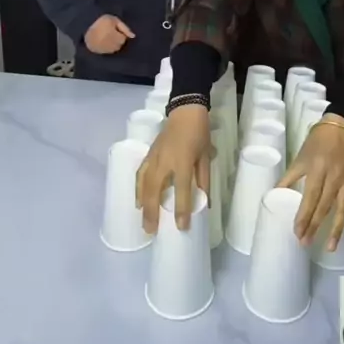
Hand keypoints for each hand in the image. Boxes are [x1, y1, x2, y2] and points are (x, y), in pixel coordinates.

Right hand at [84, 15, 134, 53]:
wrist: (85, 25)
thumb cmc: (101, 21)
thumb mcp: (114, 20)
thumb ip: (124, 28)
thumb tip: (133, 36)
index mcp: (115, 36)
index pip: (123, 39)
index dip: (120, 33)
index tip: (114, 29)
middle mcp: (110, 45)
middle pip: (119, 45)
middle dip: (117, 39)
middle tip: (110, 32)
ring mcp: (104, 49)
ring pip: (114, 49)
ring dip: (112, 44)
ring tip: (107, 36)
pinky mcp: (98, 52)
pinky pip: (107, 51)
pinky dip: (106, 47)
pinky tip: (102, 41)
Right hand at [136, 104, 210, 232]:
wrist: (185, 112)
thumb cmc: (199, 133)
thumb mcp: (206, 156)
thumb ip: (204, 180)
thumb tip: (205, 202)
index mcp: (183, 161)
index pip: (182, 190)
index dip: (182, 209)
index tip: (181, 227)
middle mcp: (165, 161)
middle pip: (155, 190)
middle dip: (153, 212)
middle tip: (151, 231)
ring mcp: (154, 158)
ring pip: (144, 184)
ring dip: (143, 204)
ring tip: (143, 221)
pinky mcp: (149, 154)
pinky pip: (140, 175)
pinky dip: (138, 189)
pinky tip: (138, 200)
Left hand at [277, 115, 343, 250]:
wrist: (339, 129)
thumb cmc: (316, 144)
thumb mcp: (300, 158)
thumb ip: (289, 177)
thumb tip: (274, 194)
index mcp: (318, 169)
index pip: (311, 197)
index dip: (304, 215)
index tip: (297, 232)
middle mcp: (335, 177)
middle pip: (325, 206)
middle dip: (315, 225)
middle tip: (306, 243)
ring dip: (338, 229)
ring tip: (331, 247)